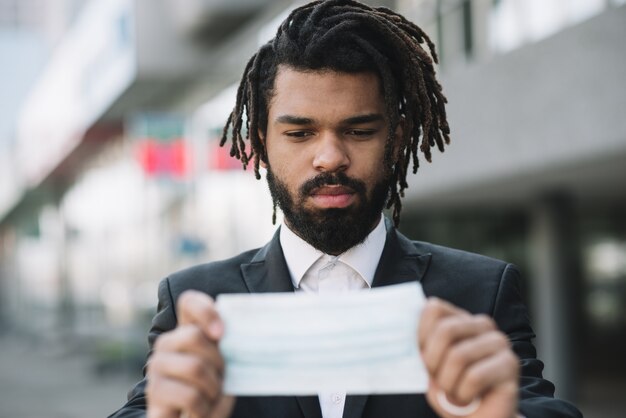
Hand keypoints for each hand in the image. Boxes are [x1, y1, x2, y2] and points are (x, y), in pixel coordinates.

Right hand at [146, 290, 234, 417]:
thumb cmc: (212, 392)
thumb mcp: (223, 366)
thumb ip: (226, 347)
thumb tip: (233, 335)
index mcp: (187, 331)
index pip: (189, 302)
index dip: (206, 310)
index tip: (221, 333)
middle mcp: (167, 344)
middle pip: (195, 336)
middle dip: (218, 361)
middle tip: (222, 378)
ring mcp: (156, 366)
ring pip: (195, 366)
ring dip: (213, 387)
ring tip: (212, 396)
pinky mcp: (155, 391)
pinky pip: (189, 395)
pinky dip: (205, 407)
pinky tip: (202, 410)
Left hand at [418, 298, 519, 417]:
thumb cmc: (450, 391)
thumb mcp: (429, 367)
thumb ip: (421, 349)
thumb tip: (408, 342)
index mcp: (459, 318)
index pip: (434, 309)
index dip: (420, 334)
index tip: (419, 357)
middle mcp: (481, 324)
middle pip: (445, 330)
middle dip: (432, 361)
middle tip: (435, 379)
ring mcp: (499, 342)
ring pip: (459, 356)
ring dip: (447, 383)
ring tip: (452, 392)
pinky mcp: (510, 363)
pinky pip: (475, 376)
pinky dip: (463, 393)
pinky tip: (467, 398)